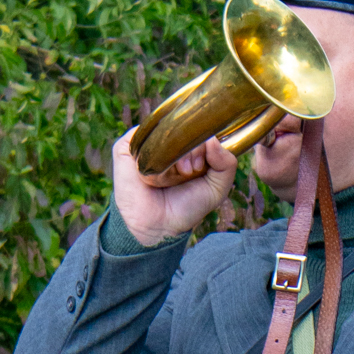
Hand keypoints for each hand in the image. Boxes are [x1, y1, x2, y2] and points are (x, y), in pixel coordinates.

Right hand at [111, 129, 237, 247]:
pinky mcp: (126, 147)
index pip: (199, 127)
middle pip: (183, 126)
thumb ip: (227, 165)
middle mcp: (167, 141)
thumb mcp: (216, 189)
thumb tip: (213, 138)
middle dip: (191, 150)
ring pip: (163, 131)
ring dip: (173, 153)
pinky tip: (156, 172)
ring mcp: (147, 142)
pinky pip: (142, 137)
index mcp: (188, 146)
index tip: (200, 167)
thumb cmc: (186, 208)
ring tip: (176, 173)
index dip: (204, 143)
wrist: (158, 226)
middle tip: (187, 172)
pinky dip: (152, 154)